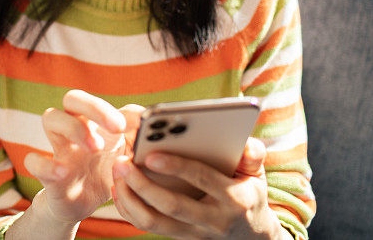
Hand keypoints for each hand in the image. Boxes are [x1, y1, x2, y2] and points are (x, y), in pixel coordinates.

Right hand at [22, 90, 143, 224]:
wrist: (85, 203)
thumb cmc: (109, 172)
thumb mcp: (129, 156)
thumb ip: (140, 140)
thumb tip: (152, 129)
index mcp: (93, 121)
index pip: (99, 99)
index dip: (111, 108)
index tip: (128, 126)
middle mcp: (73, 127)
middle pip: (72, 98)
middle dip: (94, 108)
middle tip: (117, 128)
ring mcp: (59, 147)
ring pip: (50, 118)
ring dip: (74, 128)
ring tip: (96, 147)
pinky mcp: (48, 174)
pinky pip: (33, 161)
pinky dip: (45, 164)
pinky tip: (63, 172)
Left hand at [111, 137, 288, 238]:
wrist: (252, 235)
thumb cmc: (249, 192)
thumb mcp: (256, 174)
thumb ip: (252, 156)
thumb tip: (247, 142)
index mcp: (234, 197)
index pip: (203, 180)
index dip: (177, 167)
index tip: (151, 155)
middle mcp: (214, 219)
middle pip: (172, 206)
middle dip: (143, 185)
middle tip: (121, 162)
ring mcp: (195, 233)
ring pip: (155, 223)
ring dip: (130, 198)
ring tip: (116, 173)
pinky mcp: (180, 238)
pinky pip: (149, 228)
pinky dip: (129, 210)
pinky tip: (118, 189)